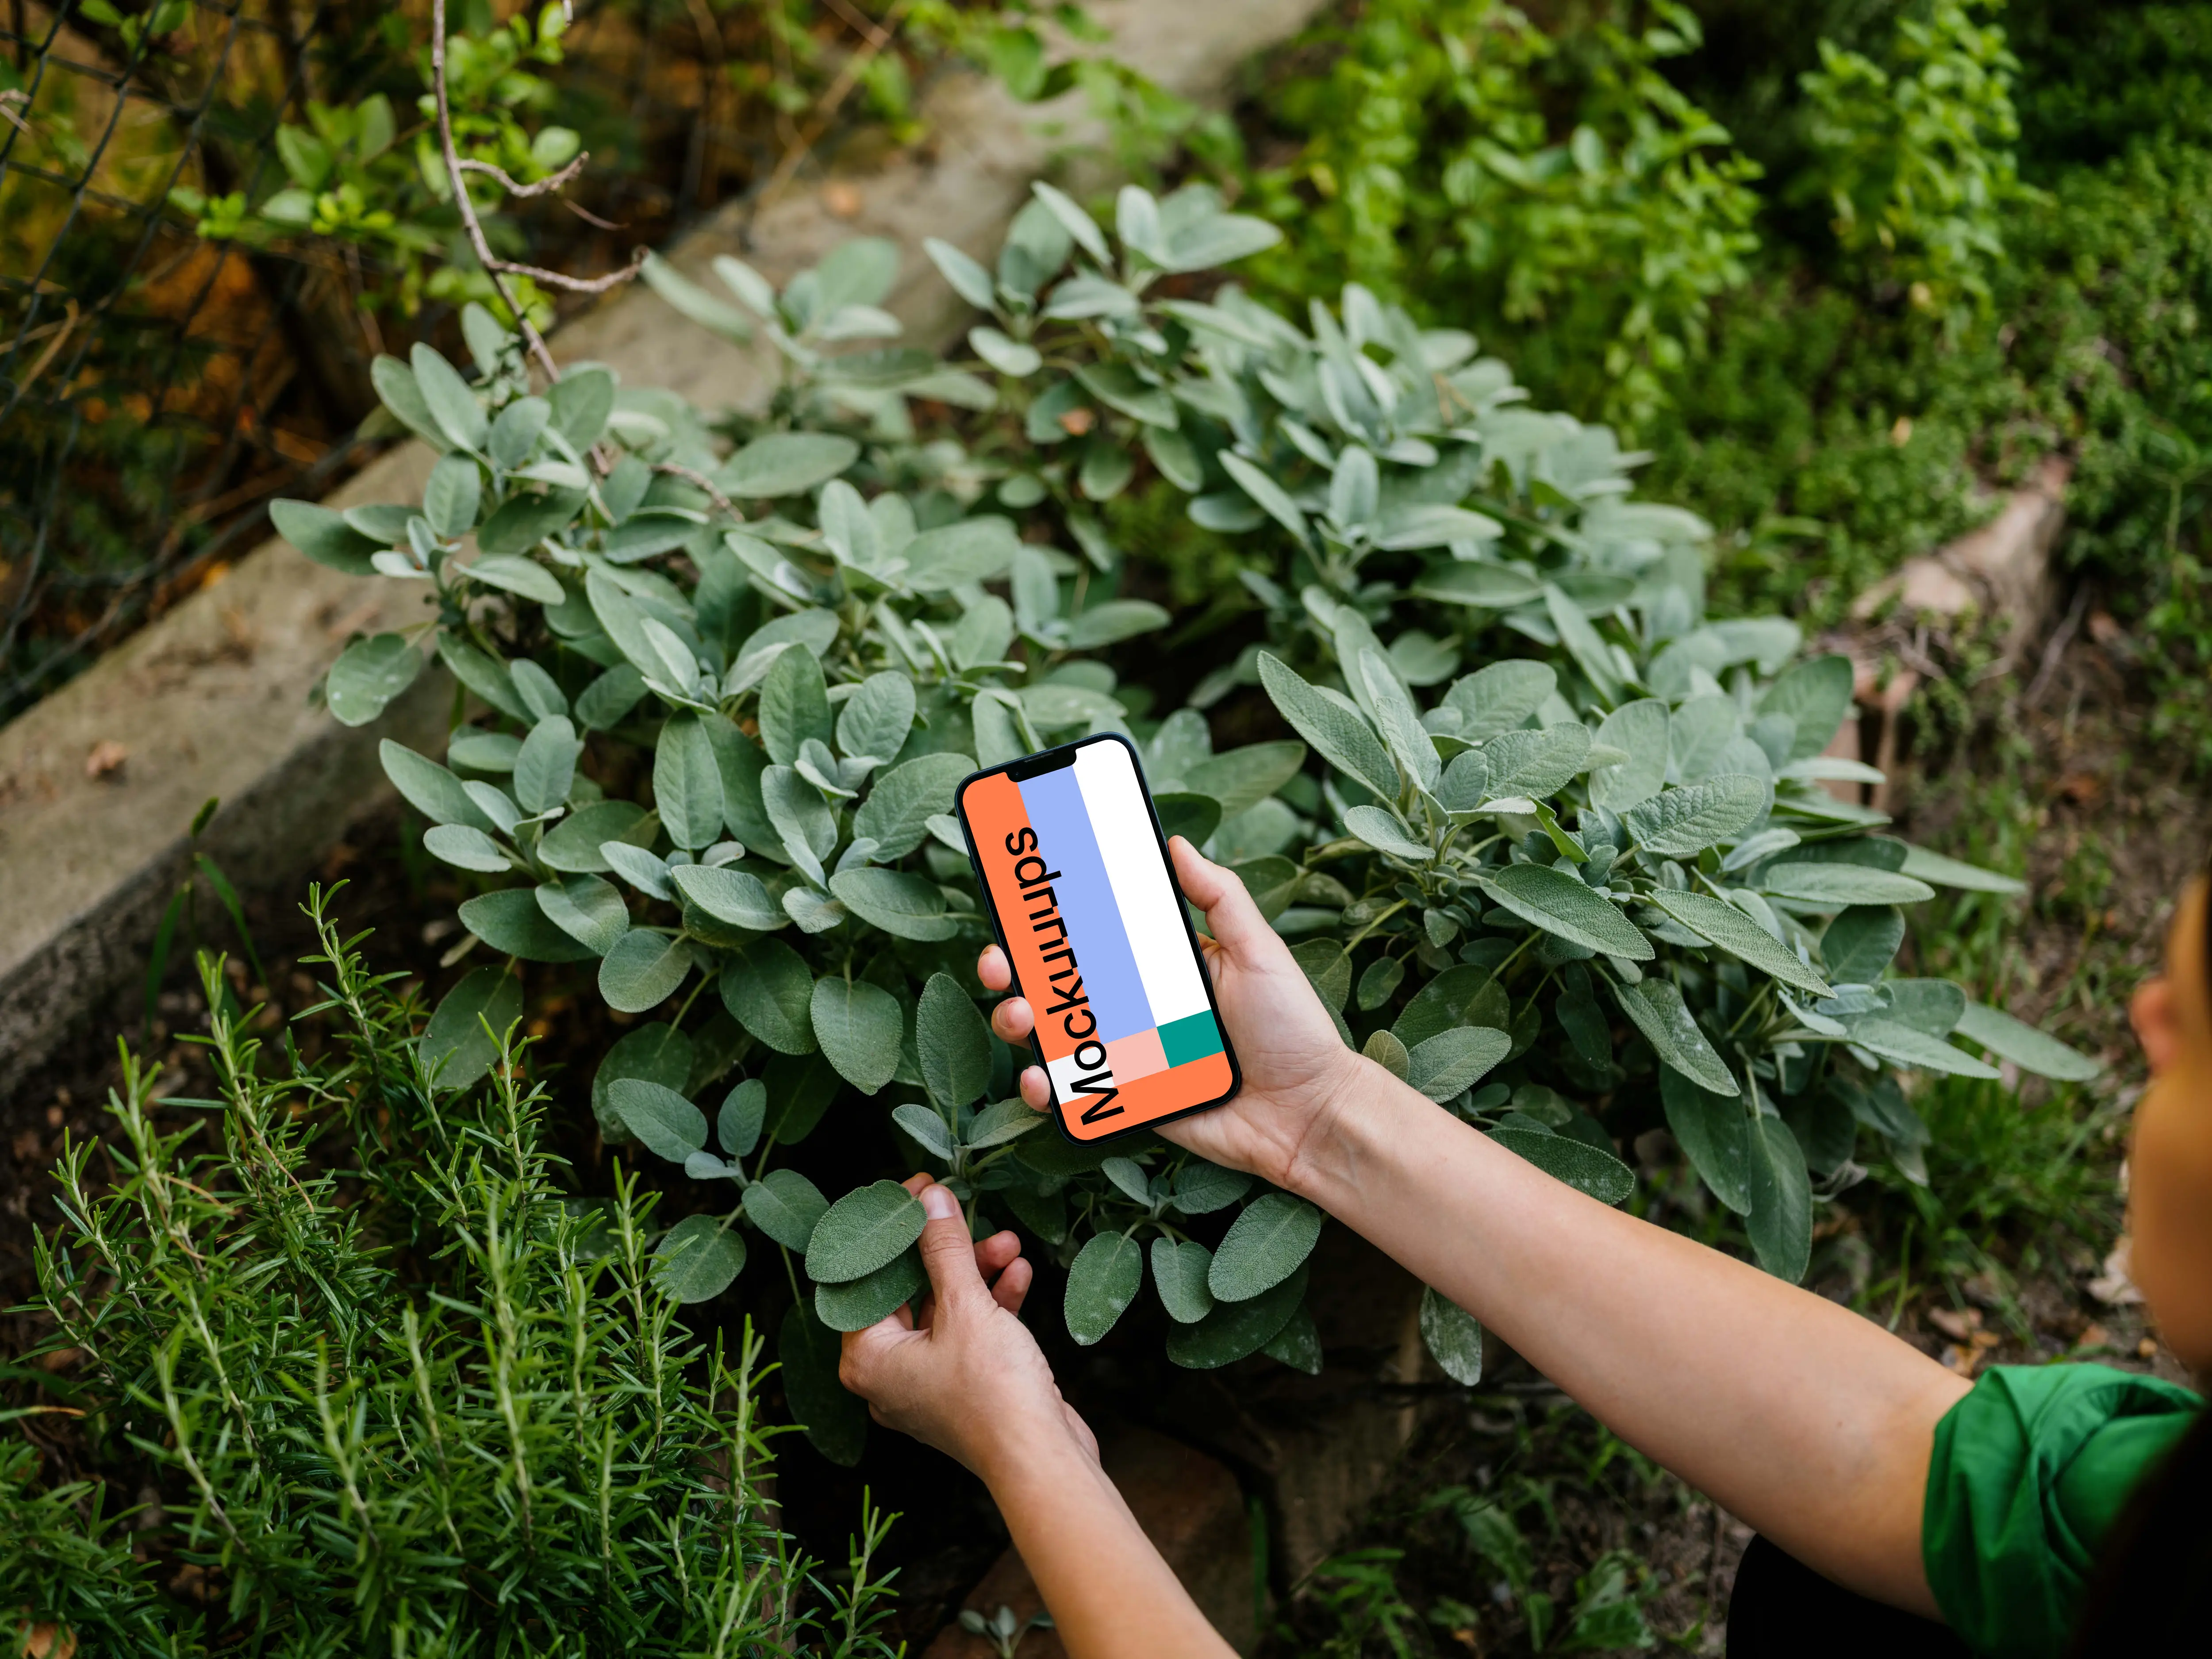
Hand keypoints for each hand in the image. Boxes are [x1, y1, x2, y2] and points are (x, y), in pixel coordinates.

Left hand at [839, 1176, 1097, 1479]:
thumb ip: (944, 1250)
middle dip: (945, 1252)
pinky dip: (993, 1303)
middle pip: (908, 1292)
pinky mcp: (966, 1388)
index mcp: (868, 1359)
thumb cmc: (992, 1392)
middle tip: (961, 1211)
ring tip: (1008, 1242)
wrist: (1041, 1458)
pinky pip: (971, 1333)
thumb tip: (929, 1200)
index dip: (891, 1232)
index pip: (865, 1280)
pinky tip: (1019, 1273)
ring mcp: (929, 1383)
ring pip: (945, 1310)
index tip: (916, 1193)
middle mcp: (890, 1374)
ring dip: (977, 1273)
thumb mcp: (966, 1307)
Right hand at [979, 836, 1363, 1192]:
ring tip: (1019, 1016)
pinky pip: (1076, 1093)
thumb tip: (1176, 843)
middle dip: (1016, 968)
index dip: (1052, 920)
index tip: (1019, 900)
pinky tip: (1040, 1080)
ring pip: (1055, 1035)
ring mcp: (1129, 1056)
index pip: (1095, 935)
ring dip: (1020, 1021)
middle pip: (1058, 983)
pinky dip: (1047, 1088)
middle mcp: (1137, 1008)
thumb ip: (1219, 896)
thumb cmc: (1293, 1029)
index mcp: (1161, 966)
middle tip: (1001, 961)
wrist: (1311, 1113)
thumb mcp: (1258, 950)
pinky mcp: (1130, 1102)